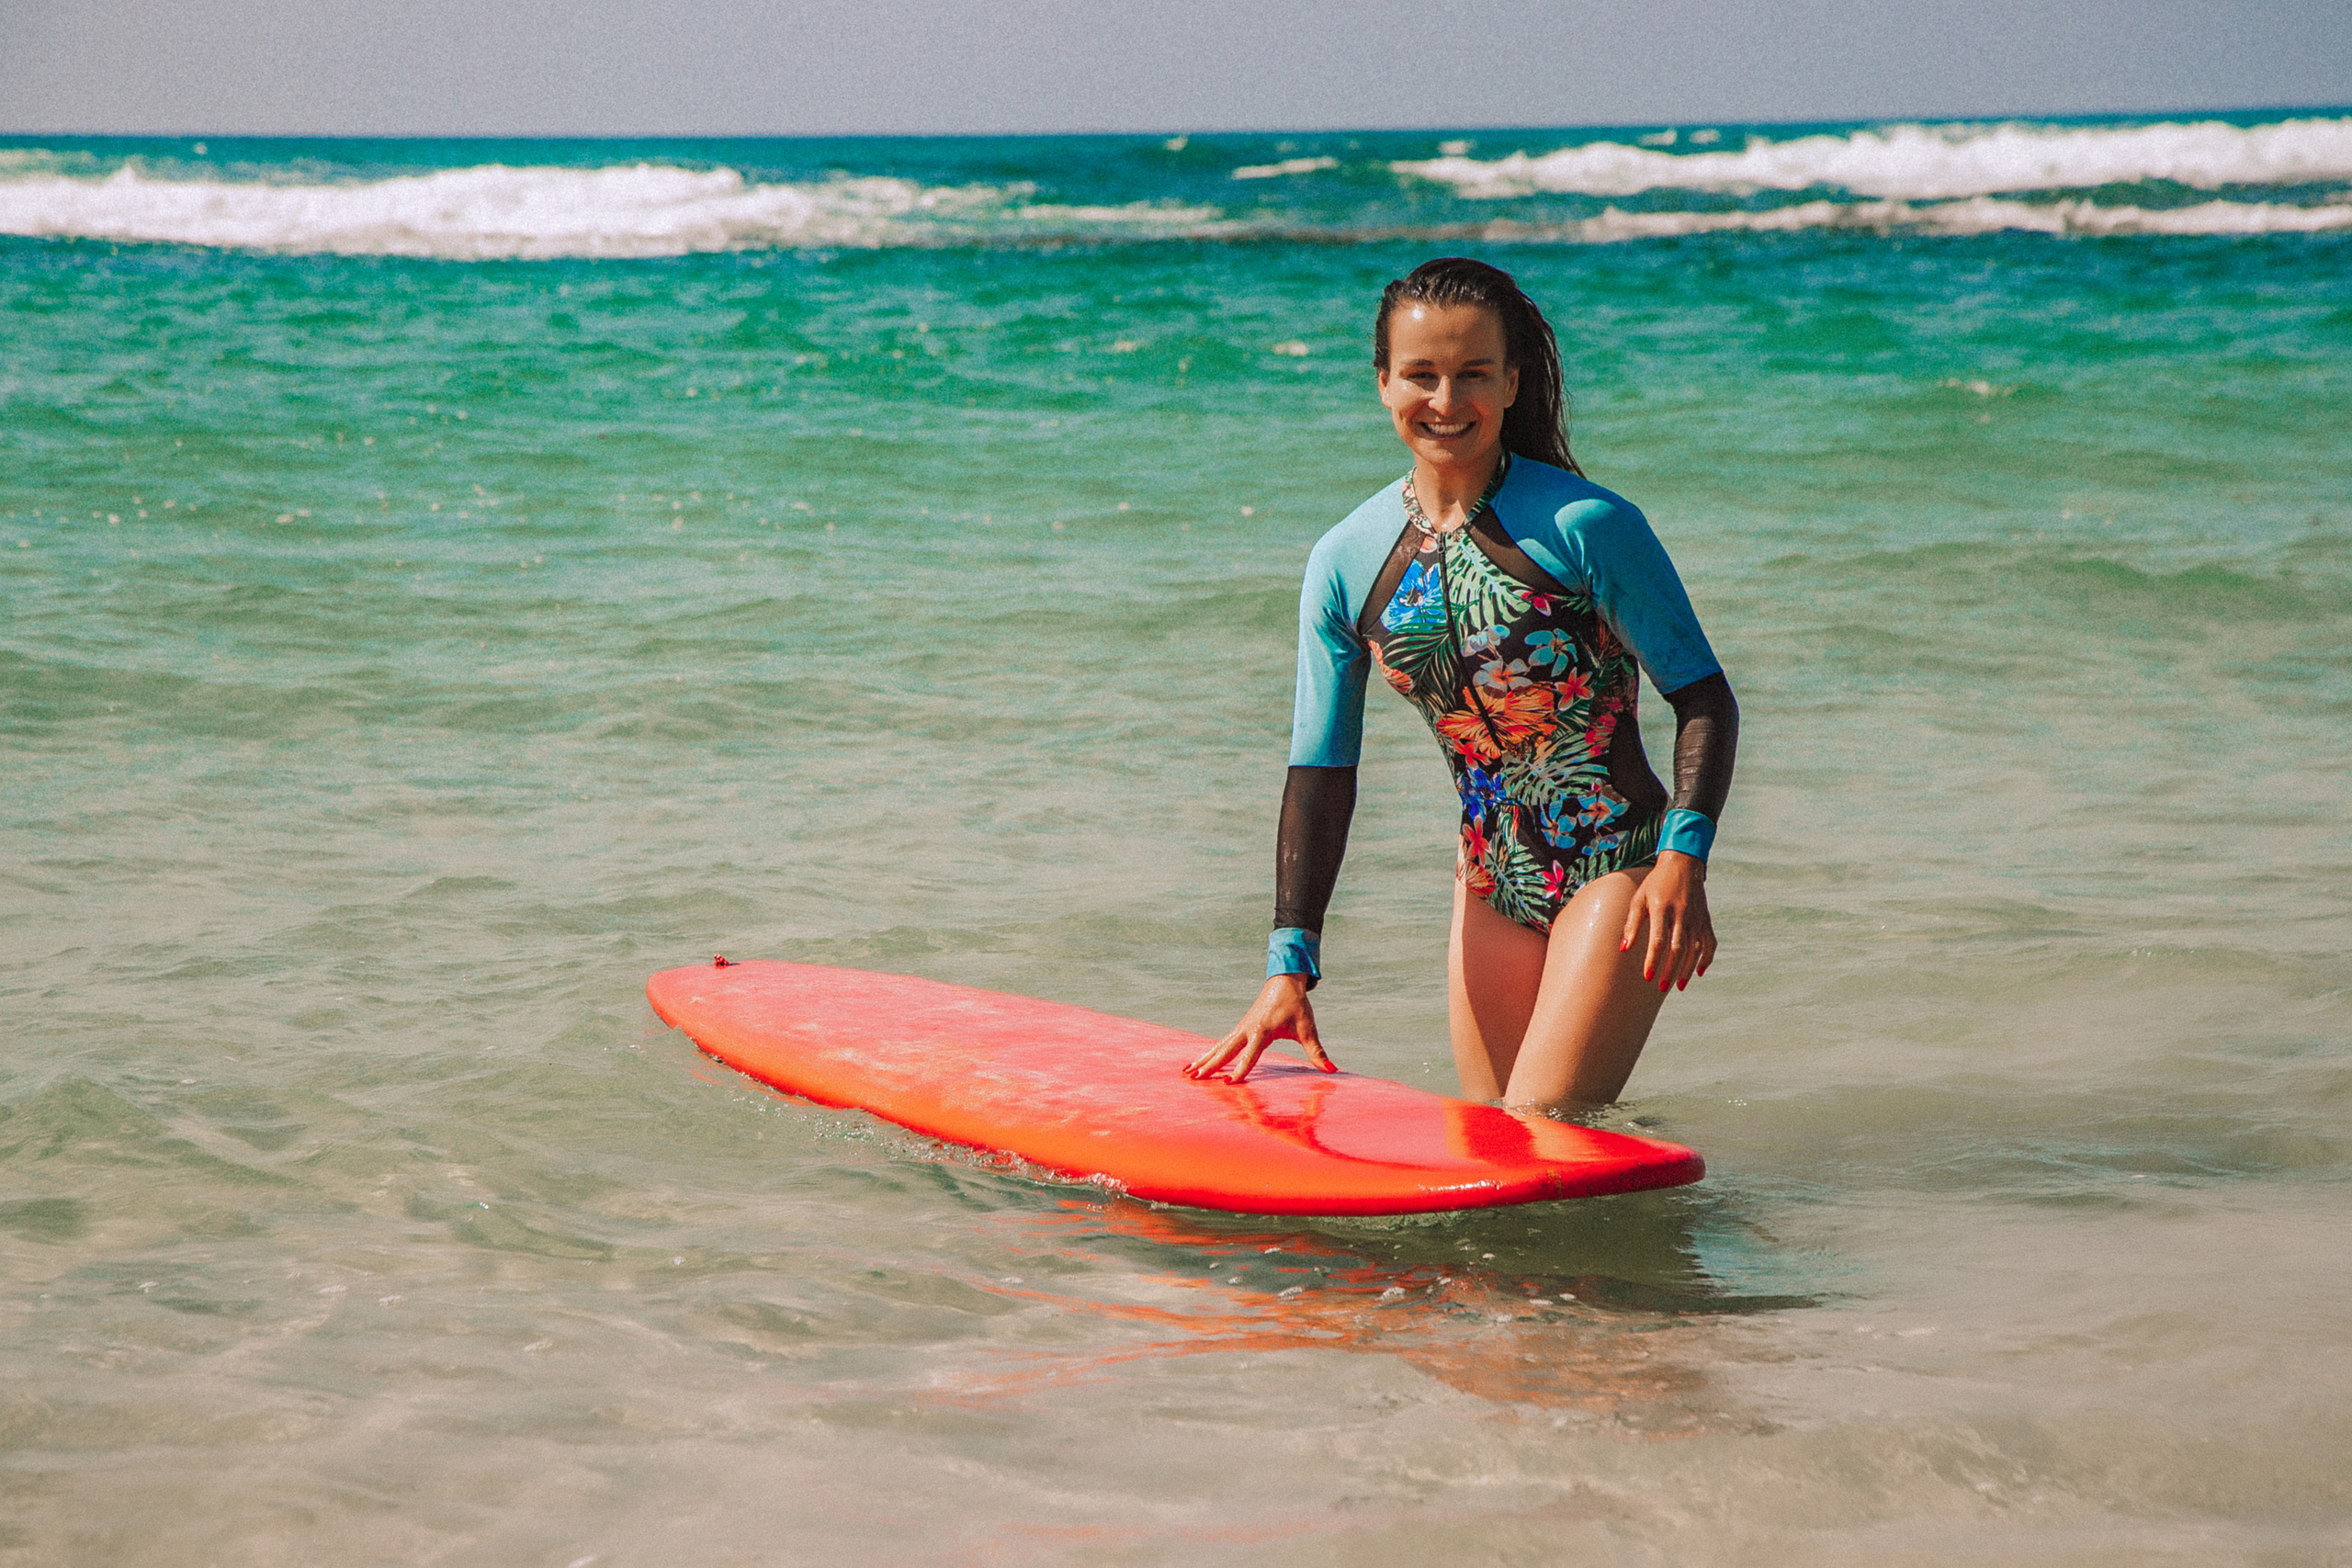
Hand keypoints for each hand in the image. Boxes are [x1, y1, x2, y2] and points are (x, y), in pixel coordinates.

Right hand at [1185, 973, 1334, 1082]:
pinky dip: (1208, 1053)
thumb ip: (1316, 1051)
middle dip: (1211, 1065)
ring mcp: (1240, 1028)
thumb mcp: (1308, 1028)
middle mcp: (1247, 1029)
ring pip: (1219, 1046)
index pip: (1251, 1054)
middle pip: (1226, 1050)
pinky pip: (1221, 1043)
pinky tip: (1197, 1062)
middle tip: (1195, 1078)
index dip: (1241, 1069)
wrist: (1284, 981)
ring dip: (1203, 1059)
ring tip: (1187, 1072)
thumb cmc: (1296, 1005)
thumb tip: (1332, 1069)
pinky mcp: (1239, 1028)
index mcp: (1263, 1030)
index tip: (1229, 1082)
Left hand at [1620, 851, 1716, 993]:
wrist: (1683, 864)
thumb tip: (1623, 949)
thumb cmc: (1655, 883)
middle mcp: (1681, 913)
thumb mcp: (1639, 899)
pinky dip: (1707, 958)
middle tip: (1661, 987)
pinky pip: (1709, 942)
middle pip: (1677, 948)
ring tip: (1678, 986)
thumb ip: (1631, 924)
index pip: (1658, 940)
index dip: (1653, 960)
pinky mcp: (1705, 919)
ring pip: (1695, 948)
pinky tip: (1699, 972)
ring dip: (1687, 969)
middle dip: (1670, 970)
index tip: (1646, 976)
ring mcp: (1696, 916)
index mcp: (1662, 908)